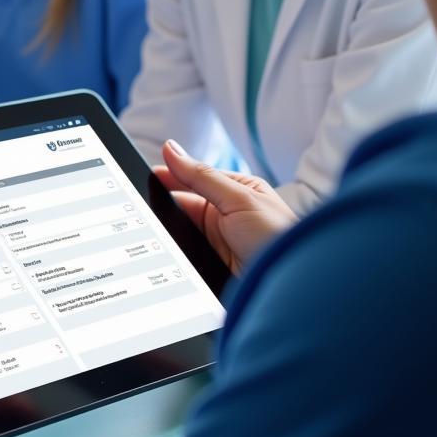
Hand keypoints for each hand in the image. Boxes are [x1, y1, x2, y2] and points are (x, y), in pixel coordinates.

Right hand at [154, 140, 298, 274]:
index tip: (144, 176)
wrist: (294, 287)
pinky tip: (163, 253)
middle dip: (165, 206)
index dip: (170, 176)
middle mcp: (227, 214)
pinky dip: (174, 252)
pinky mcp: (212, 264)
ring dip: (169, 231)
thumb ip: (201, 175)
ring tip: (150, 231)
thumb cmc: (279, 237)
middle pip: (184, 205)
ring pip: (182, 230)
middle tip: (142, 207)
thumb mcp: (239, 198)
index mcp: (236, 190)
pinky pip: (185, 253)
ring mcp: (219, 240)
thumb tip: (170, 149)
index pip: (194, 178)